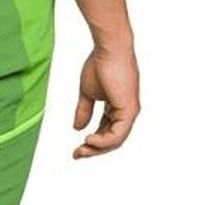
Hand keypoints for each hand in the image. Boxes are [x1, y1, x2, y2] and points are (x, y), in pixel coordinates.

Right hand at [73, 42, 139, 157]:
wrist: (109, 49)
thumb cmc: (100, 65)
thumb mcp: (88, 94)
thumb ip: (84, 111)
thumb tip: (77, 128)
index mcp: (117, 108)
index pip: (105, 132)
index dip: (91, 143)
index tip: (76, 149)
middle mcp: (125, 112)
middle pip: (111, 140)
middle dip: (93, 150)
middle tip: (76, 155)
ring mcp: (129, 111)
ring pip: (115, 140)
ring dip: (97, 148)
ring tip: (82, 149)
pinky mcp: (129, 109)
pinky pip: (118, 134)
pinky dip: (103, 140)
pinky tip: (89, 139)